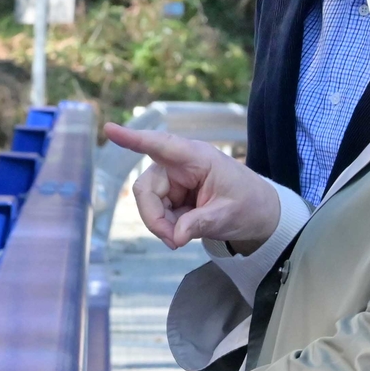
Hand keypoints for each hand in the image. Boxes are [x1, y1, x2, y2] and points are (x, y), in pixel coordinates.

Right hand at [104, 123, 281, 251]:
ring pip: (148, 201)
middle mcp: (180, 164)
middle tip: (173, 241)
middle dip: (154, 216)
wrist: (260, 215)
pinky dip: (165, 226)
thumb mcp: (228, 216)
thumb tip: (175, 236)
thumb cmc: (249, 205)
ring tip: (183, 238)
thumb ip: (200, 223)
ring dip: (160, 223)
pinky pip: (156, 210)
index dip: (134, 139)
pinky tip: (183, 232)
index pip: (161, 145)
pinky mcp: (172, 194)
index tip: (110, 129)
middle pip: (147, 187)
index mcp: (197, 158)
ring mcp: (174, 179)